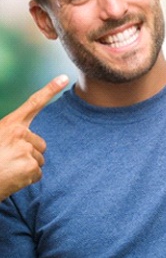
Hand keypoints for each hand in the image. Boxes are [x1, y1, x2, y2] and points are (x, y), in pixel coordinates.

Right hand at [0, 75, 68, 200]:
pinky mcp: (30, 166)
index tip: (64, 78)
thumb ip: (12, 135)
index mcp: (10, 124)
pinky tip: (13, 179)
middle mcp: (20, 134)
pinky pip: (37, 174)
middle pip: (40, 144)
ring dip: (27, 166)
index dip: (50, 89)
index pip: (34, 103)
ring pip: (39, 160)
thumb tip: (24, 139)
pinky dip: (27, 178)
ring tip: (8, 169)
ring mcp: (26, 150)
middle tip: (10, 160)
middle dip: (30, 153)